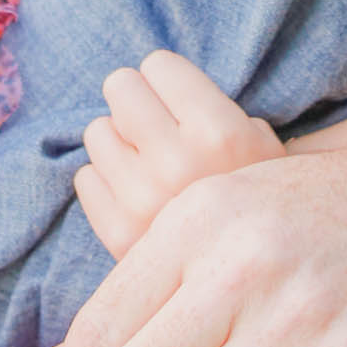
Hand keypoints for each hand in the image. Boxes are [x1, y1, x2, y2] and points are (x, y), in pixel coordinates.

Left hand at [76, 51, 281, 258]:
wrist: (252, 281)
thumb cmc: (257, 198)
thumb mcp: (260, 140)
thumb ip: (212, 107)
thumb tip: (150, 78)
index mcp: (220, 133)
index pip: (158, 64)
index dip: (166, 78)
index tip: (177, 100)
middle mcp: (178, 163)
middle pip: (120, 87)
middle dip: (135, 99)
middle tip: (152, 123)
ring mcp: (142, 201)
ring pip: (98, 131)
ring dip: (118, 141)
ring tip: (146, 162)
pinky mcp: (117, 235)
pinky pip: (85, 178)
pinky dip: (105, 180)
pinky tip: (133, 193)